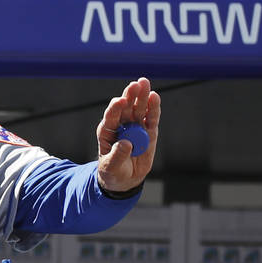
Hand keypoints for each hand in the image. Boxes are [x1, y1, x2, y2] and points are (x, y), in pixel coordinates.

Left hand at [96, 77, 160, 191]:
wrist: (125, 179)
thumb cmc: (113, 171)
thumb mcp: (111, 167)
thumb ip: (117, 156)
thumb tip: (126, 144)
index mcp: (107, 132)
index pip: (111, 117)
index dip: (115, 109)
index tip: (120, 101)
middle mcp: (121, 125)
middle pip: (126, 108)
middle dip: (130, 96)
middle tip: (135, 84)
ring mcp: (136, 127)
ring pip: (139, 109)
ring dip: (142, 96)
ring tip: (144, 83)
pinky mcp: (149, 131)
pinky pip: (151, 118)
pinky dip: (153, 108)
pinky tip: (154, 96)